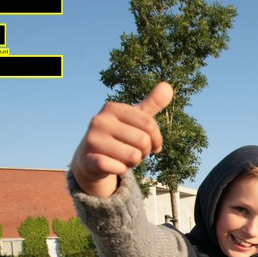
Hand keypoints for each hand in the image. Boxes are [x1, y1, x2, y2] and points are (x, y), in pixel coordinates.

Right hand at [70, 81, 173, 197]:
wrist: (89, 157)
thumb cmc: (119, 135)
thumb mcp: (135, 118)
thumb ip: (151, 104)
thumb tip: (168, 86)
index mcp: (112, 108)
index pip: (149, 125)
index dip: (156, 139)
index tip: (152, 144)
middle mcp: (100, 121)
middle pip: (143, 142)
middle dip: (144, 152)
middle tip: (133, 151)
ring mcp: (92, 140)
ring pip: (133, 157)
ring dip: (133, 163)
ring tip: (122, 157)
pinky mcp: (89, 160)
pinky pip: (119, 168)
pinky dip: (122, 170)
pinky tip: (113, 166)